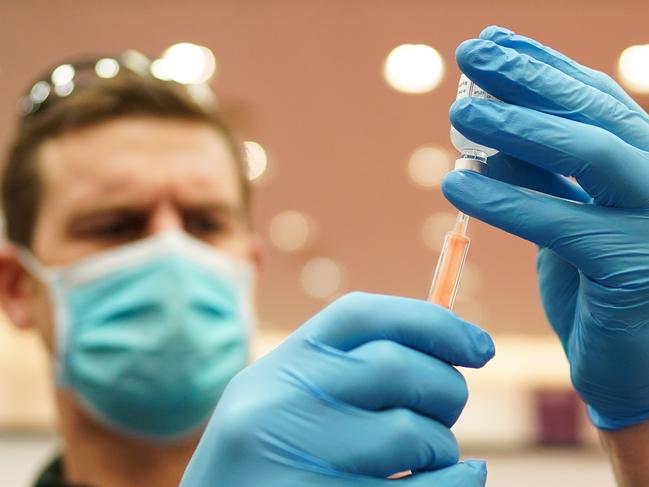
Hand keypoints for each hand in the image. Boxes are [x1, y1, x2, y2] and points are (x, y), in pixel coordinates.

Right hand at [180, 292, 492, 485]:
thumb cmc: (270, 460)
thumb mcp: (288, 401)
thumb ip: (349, 372)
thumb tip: (450, 349)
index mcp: (279, 365)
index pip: (363, 315)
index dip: (432, 322)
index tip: (479, 346)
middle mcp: (281, 402)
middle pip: (397, 367)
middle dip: (445, 388)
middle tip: (448, 409)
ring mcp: (297, 458)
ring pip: (412, 435)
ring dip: (441, 447)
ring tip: (424, 457)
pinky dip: (455, 482)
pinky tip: (465, 476)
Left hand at [442, 25, 648, 429]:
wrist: (635, 372)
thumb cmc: (597, 292)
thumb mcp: (566, 220)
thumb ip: (540, 175)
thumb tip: (487, 130)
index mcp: (646, 164)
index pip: (596, 99)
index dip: (542, 66)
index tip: (492, 41)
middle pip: (594, 112)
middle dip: (527, 78)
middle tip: (470, 53)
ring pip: (588, 153)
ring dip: (516, 127)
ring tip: (457, 113)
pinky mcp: (631, 268)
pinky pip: (560, 221)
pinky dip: (505, 199)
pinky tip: (457, 185)